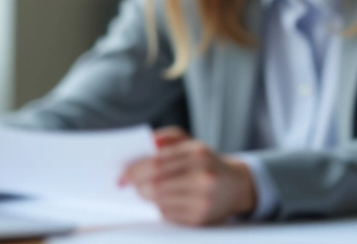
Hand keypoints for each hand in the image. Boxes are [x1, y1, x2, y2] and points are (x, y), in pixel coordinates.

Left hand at [118, 127, 256, 225]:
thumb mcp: (189, 142)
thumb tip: (145, 144)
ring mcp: (203, 199)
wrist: (235, 185)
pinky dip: (160, 208)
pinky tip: (164, 200)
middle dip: (138, 186)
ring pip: (159, 202)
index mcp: (197, 153)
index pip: (156, 163)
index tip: (122, 176)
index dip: (134, 171)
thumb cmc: (205, 161)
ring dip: (147, 197)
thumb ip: (166, 138)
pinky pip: (168, 215)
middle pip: (156, 185)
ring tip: (146, 190)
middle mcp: (202, 176)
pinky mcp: (200, 218)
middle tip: (130, 186)